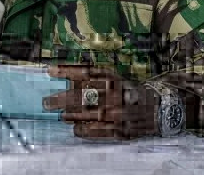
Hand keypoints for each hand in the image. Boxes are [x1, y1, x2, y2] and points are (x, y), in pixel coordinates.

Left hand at [43, 64, 157, 139]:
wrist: (156, 107)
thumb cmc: (127, 91)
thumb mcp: (114, 79)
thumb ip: (93, 77)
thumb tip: (66, 76)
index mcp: (114, 79)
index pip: (87, 72)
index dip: (68, 71)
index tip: (50, 71)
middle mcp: (117, 94)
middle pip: (86, 94)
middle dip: (64, 98)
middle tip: (47, 102)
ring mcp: (121, 113)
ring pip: (93, 114)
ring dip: (74, 116)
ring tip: (61, 116)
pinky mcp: (124, 130)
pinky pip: (102, 131)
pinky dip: (87, 131)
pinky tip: (76, 129)